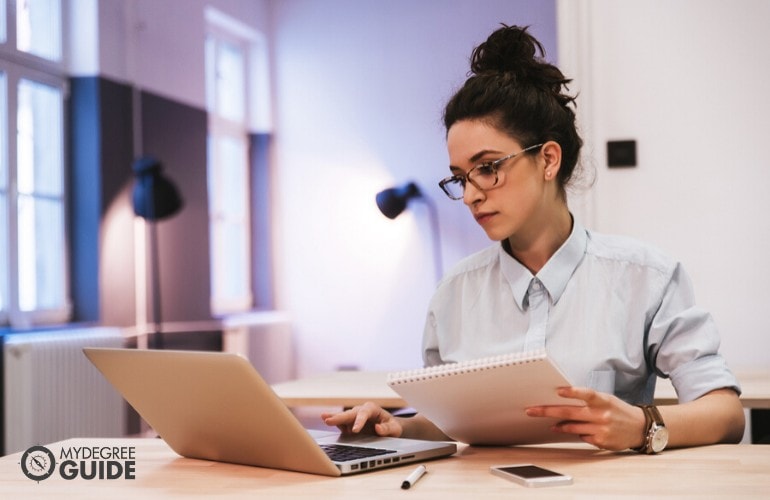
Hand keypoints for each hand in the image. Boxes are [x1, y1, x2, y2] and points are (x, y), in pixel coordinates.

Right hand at [321, 402, 403, 437]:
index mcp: (372, 409)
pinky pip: (342, 423)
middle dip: (339, 417)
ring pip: (343, 417)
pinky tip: (326, 421)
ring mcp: (354, 417)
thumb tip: (378, 429)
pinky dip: (334, 423)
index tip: (355, 431)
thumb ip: (387, 428)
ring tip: (324, 418)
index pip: (364, 414)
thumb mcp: (395, 428)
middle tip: (328, 420)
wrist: (389, 428)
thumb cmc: (393, 427)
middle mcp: (361, 410)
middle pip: (350, 414)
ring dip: (334, 418)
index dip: (359, 422)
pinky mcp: (350, 423)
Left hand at [525, 386, 645, 450]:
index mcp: (603, 400)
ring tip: (551, 424)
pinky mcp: (601, 442)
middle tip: (531, 410)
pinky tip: (579, 431)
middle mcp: (602, 414)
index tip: (558, 390)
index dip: (572, 392)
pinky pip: (581, 437)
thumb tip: (562, 400)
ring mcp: (601, 429)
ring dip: (559, 425)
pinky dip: (577, 433)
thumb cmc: (618, 410)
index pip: (586, 393)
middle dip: (548, 411)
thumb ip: (587, 400)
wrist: (640, 428)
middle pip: (570, 412)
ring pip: (572, 427)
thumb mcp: (606, 400)